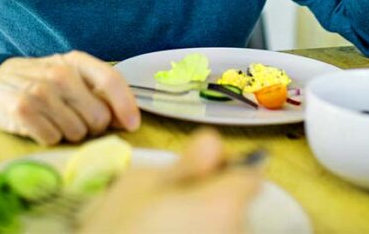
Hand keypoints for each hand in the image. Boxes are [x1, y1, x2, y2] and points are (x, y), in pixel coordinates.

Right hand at [0, 51, 140, 144]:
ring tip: (54, 119)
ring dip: (69, 133)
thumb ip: (99, 92)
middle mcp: (59, 73)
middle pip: (98, 117)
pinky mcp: (21, 110)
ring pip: (76, 132)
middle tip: (77, 119)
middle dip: (92, 126)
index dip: (126, 105)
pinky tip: (39, 124)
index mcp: (76, 61)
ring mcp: (39, 91)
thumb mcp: (71, 75)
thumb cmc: (42, 80)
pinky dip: (49, 137)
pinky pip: (52, 139)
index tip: (133, 125)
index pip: (110, 80)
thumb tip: (127, 120)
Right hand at [79, 129, 263, 233]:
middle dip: (210, 198)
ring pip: (222, 227)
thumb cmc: (118, 227)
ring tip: (160, 226)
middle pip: (236, 206)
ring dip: (200, 223)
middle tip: (168, 202)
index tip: (203, 172)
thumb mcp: (141, 184)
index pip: (249, 176)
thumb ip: (185, 164)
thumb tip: (214, 143)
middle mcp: (237, 230)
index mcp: (224, 204)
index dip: (227, 170)